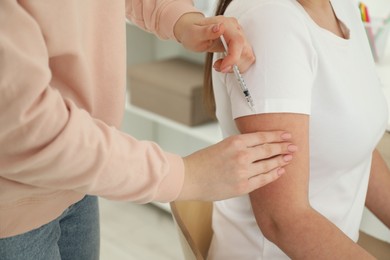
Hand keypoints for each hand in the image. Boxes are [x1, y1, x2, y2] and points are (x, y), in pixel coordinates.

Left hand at [174, 13, 254, 72]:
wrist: (193, 31)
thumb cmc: (192, 32)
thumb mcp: (194, 33)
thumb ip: (207, 31)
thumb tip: (220, 28)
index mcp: (226, 24)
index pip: (238, 42)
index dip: (234, 58)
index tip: (223, 67)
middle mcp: (236, 29)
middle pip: (246, 51)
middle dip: (234, 64)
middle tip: (218, 67)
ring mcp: (239, 36)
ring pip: (247, 56)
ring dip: (236, 66)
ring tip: (219, 65)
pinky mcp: (239, 44)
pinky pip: (244, 58)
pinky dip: (236, 65)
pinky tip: (224, 64)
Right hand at [177, 131, 296, 200]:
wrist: (190, 178)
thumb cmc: (202, 161)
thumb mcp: (221, 145)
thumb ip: (239, 146)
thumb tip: (256, 146)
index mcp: (235, 142)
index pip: (262, 137)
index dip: (277, 135)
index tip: (286, 135)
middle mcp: (241, 155)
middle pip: (269, 149)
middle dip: (283, 147)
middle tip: (294, 146)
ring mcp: (243, 172)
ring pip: (269, 164)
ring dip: (281, 160)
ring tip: (290, 157)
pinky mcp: (242, 186)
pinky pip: (263, 179)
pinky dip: (273, 174)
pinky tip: (280, 171)